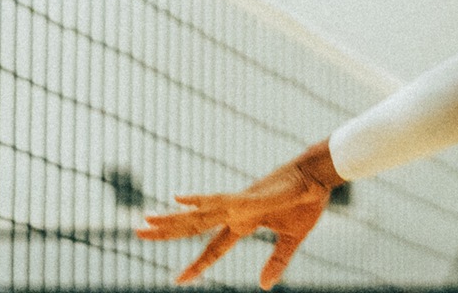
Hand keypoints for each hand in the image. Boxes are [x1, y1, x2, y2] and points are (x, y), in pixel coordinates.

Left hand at [138, 146, 338, 287]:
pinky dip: (201, 200)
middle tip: (138, 231)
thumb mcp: (292, 238)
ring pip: (200, 214)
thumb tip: (265, 286)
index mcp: (244, 223)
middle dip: (167, 232)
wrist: (319, 175)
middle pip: (194, 226)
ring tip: (146, 222)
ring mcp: (240, 203)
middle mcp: (235, 212)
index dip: (197, 264)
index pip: (214, 248)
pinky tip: (181, 199)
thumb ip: (277, 260)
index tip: (178, 280)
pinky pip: (221, 199)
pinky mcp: (250, 196)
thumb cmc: (307, 201)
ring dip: (172, 219)